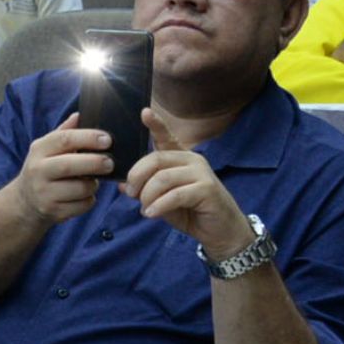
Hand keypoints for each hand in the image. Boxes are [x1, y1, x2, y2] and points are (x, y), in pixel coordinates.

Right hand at [9, 114, 115, 228]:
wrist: (25, 202)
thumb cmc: (44, 169)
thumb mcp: (48, 148)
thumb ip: (65, 132)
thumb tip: (81, 114)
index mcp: (39, 149)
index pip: (64, 139)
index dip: (88, 138)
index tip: (107, 139)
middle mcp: (38, 171)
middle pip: (70, 165)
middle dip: (95, 163)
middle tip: (110, 162)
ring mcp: (44, 193)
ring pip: (80, 188)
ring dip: (93, 185)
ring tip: (92, 181)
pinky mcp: (53, 211)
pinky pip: (82, 205)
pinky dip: (89, 200)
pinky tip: (83, 196)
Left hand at [123, 105, 253, 259]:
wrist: (220, 232)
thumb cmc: (191, 213)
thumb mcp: (162, 201)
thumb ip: (145, 190)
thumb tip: (122, 185)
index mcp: (181, 158)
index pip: (166, 137)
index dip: (156, 124)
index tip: (144, 112)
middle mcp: (192, 160)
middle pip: (155, 159)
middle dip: (137, 177)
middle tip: (131, 194)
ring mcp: (201, 173)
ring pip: (163, 178)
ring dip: (147, 195)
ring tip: (145, 209)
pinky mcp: (207, 189)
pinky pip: (175, 194)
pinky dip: (159, 205)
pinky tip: (152, 214)